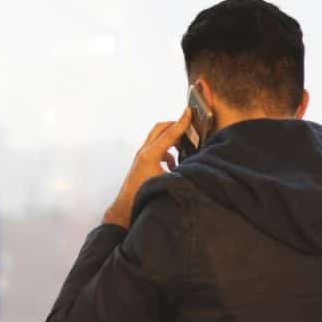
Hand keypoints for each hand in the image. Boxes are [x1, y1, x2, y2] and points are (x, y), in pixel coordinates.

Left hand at [103, 107, 191, 228]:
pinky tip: (174, 164)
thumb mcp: (168, 182)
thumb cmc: (143, 197)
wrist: (125, 209)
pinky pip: (157, 150)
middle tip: (189, 125)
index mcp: (150, 154)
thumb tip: (196, 164)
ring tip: (184, 146)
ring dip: (171, 139)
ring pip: (158, 139)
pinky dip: (167, 152)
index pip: (169, 133)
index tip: (189, 111)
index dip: (182, 122)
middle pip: (160, 129)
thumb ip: (181, 170)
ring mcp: (141, 157)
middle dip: (175, 125)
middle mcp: (144, 152)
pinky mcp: (142, 163)